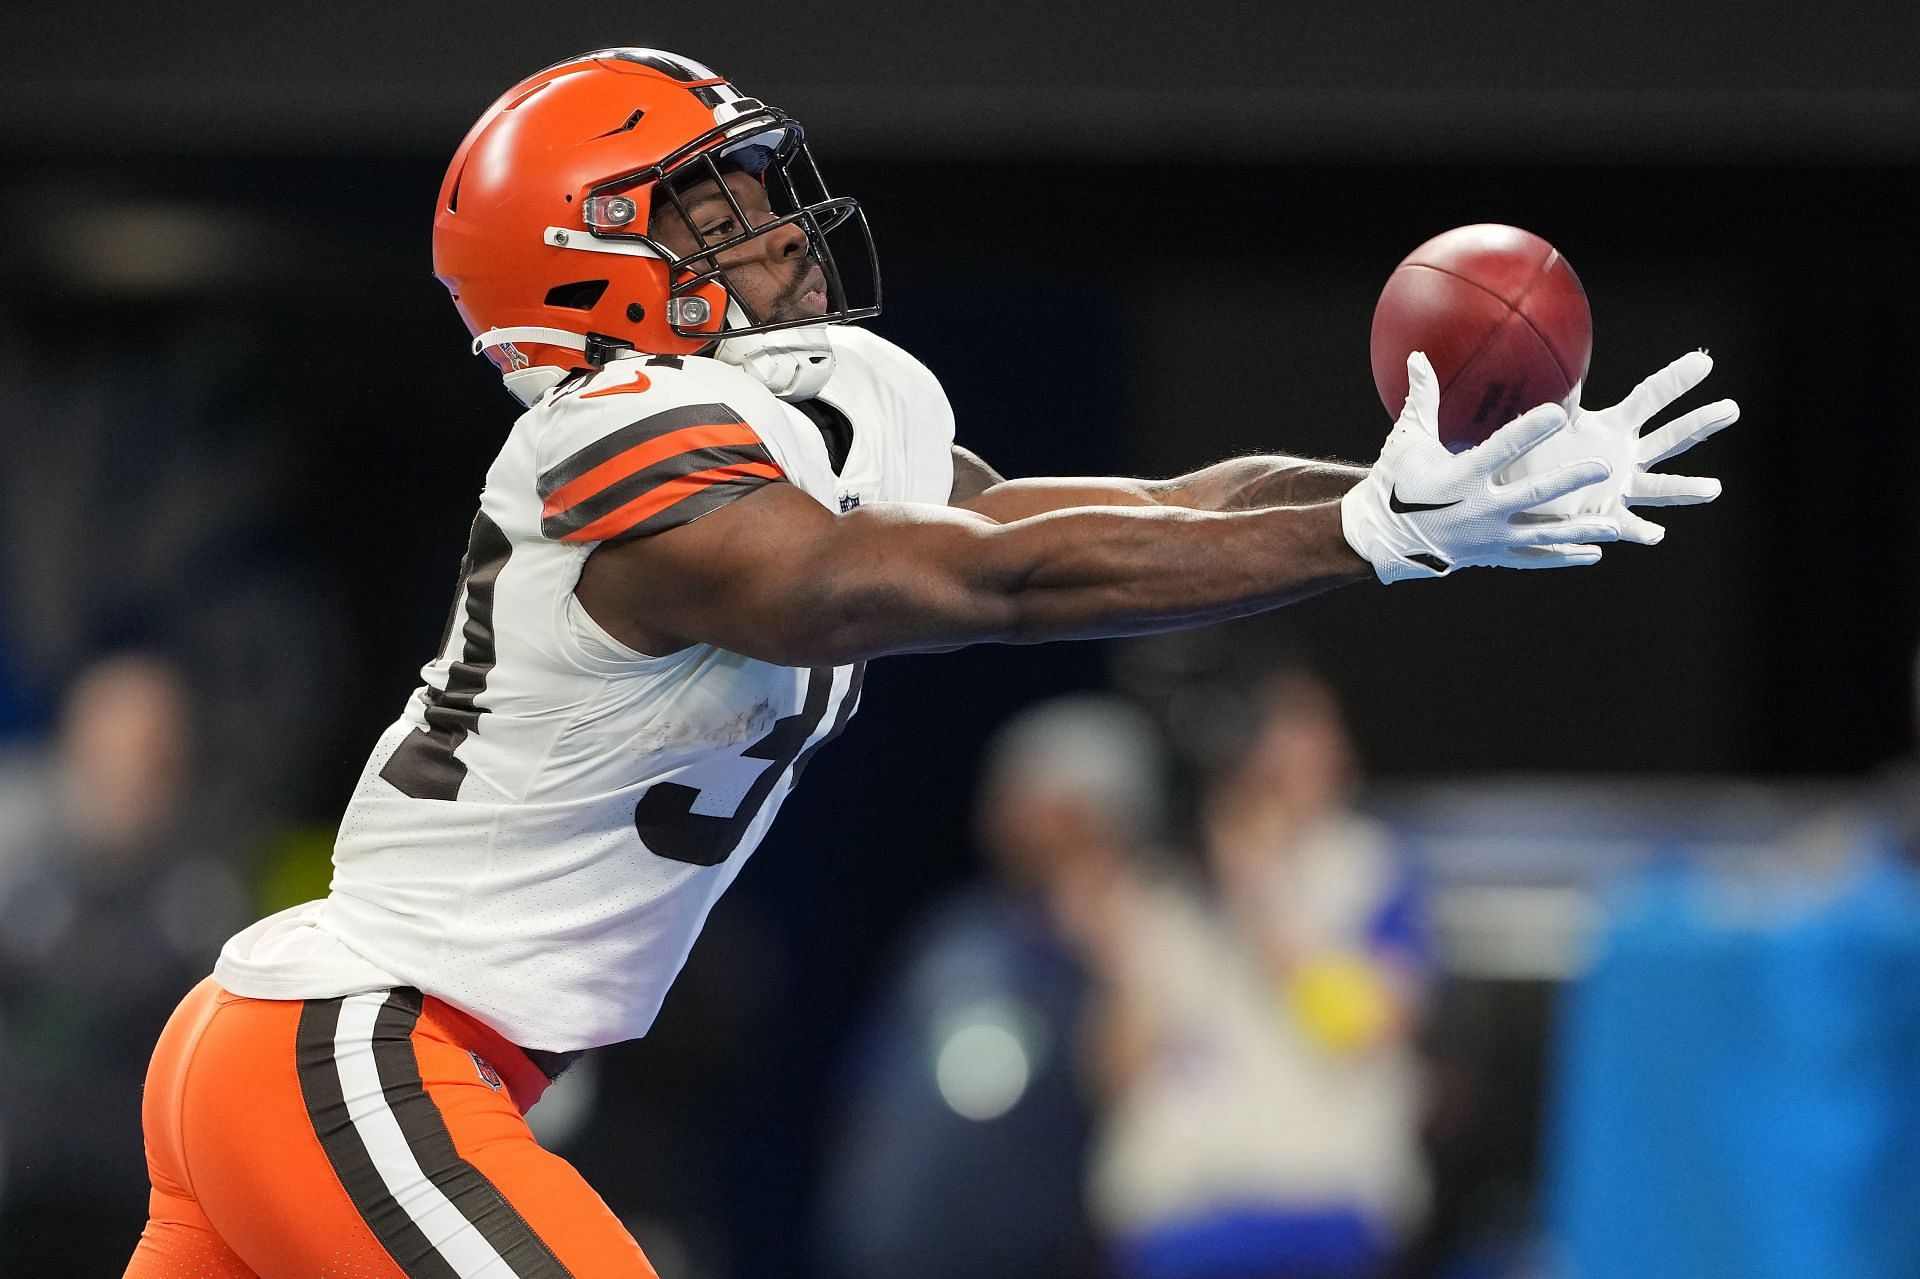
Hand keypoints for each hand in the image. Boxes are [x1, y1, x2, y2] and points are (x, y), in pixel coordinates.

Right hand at [1340, 352, 1622, 582]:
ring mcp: (1488, 537)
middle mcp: (1479, 509)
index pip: (1502, 449)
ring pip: (1542, 533)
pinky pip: (1533, 558)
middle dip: (1570, 480)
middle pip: (1533, 494)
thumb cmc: (1395, 483)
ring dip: (1579, 529)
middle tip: (1604, 467)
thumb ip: (1423, 399)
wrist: (1382, 538)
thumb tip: (1419, 356)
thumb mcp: (1407, 441)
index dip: (1531, 430)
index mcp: (1460, 477)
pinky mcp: (1491, 556)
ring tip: (1614, 523)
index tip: (1560, 412)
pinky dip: (1563, 557)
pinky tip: (1593, 553)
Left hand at [1502, 350, 1736, 544]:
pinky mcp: (1606, 517)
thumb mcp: (1547, 421)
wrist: (1515, 490)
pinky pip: (1628, 527)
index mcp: (1613, 426)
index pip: (1650, 399)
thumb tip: (1562, 360)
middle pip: (1670, 438)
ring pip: (1662, 487)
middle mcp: (1626, 456)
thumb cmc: (1531, 450)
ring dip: (1687, 488)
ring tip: (1713, 489)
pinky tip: (1655, 533)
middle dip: (1700, 424)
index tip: (1704, 361)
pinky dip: (1642, 531)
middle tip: (1731, 408)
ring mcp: (1621, 488)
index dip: (1675, 381)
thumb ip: (1559, 398)